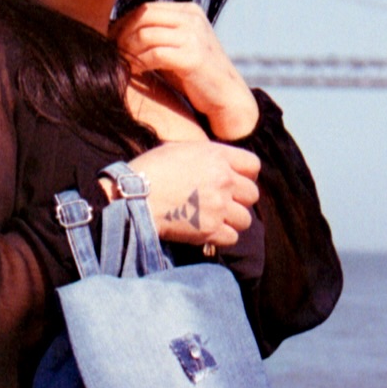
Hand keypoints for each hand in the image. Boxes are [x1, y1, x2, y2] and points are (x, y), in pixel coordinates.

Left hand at [112, 2, 259, 139]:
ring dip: (129, 50)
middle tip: (113, 52)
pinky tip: (136, 72)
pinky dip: (140, 63)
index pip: (146, 8)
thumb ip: (155, 36)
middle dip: (122, 34)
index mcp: (189, 11)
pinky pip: (155, 54)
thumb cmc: (195, 76)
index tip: (111, 41)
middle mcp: (193, 19)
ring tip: (124, 63)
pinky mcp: (193, 57)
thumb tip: (116, 29)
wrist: (227, 98)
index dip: (124, 23)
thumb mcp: (176, 47)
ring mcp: (194, 36)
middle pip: (143, 16)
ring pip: (145, 34)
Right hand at [121, 139, 260, 248]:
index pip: (253, 165)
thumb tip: (219, 164)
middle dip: (239, 199)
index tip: (235, 181)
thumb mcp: (180, 149)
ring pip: (245, 219)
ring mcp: (219, 207)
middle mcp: (224, 181)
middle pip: (252, 195)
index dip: (246, 174)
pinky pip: (233, 238)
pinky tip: (208, 232)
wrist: (134, 197)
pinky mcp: (210, 230)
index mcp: (217, 157)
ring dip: (232, 221)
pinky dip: (222, 237)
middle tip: (223, 203)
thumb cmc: (151, 170)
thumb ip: (206, 155)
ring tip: (216, 220)